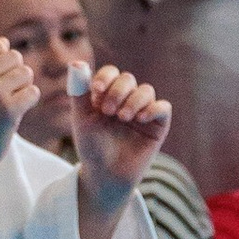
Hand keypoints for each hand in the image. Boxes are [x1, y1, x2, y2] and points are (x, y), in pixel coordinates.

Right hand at [0, 35, 40, 170]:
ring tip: (8, 103)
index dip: (5, 61)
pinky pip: (33, 92)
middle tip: (4, 95)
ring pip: (27, 73)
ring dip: (23, 88)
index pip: (0, 44)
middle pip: (17, 57)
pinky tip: (16, 112)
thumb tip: (6, 42)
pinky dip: (29, 102)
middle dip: (16, 74)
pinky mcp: (9, 109)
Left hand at [68, 62, 171, 204]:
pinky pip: (163, 107)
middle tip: (108, 111)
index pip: (111, 73)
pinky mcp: (158, 125)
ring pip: (146, 90)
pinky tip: (140, 118)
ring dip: (134, 100)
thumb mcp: (81, 118)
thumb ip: (79, 91)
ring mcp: (143, 112)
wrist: (105, 176)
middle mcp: (127, 100)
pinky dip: (153, 108)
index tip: (97, 90)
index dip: (106, 77)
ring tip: (122, 117)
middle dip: (118, 91)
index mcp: (107, 95)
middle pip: (128, 79)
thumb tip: (76, 62)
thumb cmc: (91, 148)